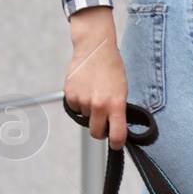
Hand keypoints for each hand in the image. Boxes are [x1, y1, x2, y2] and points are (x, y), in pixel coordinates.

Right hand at [64, 6, 129, 148]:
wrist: (95, 49)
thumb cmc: (112, 69)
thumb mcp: (123, 91)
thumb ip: (118, 110)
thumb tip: (115, 128)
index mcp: (116, 105)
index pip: (117, 135)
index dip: (117, 144)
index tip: (116, 144)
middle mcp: (98, 105)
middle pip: (96, 133)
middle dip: (100, 131)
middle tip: (103, 123)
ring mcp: (82, 100)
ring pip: (85, 118)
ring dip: (89, 112)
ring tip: (94, 94)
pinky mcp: (69, 94)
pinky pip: (75, 108)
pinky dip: (79, 103)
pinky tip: (84, 90)